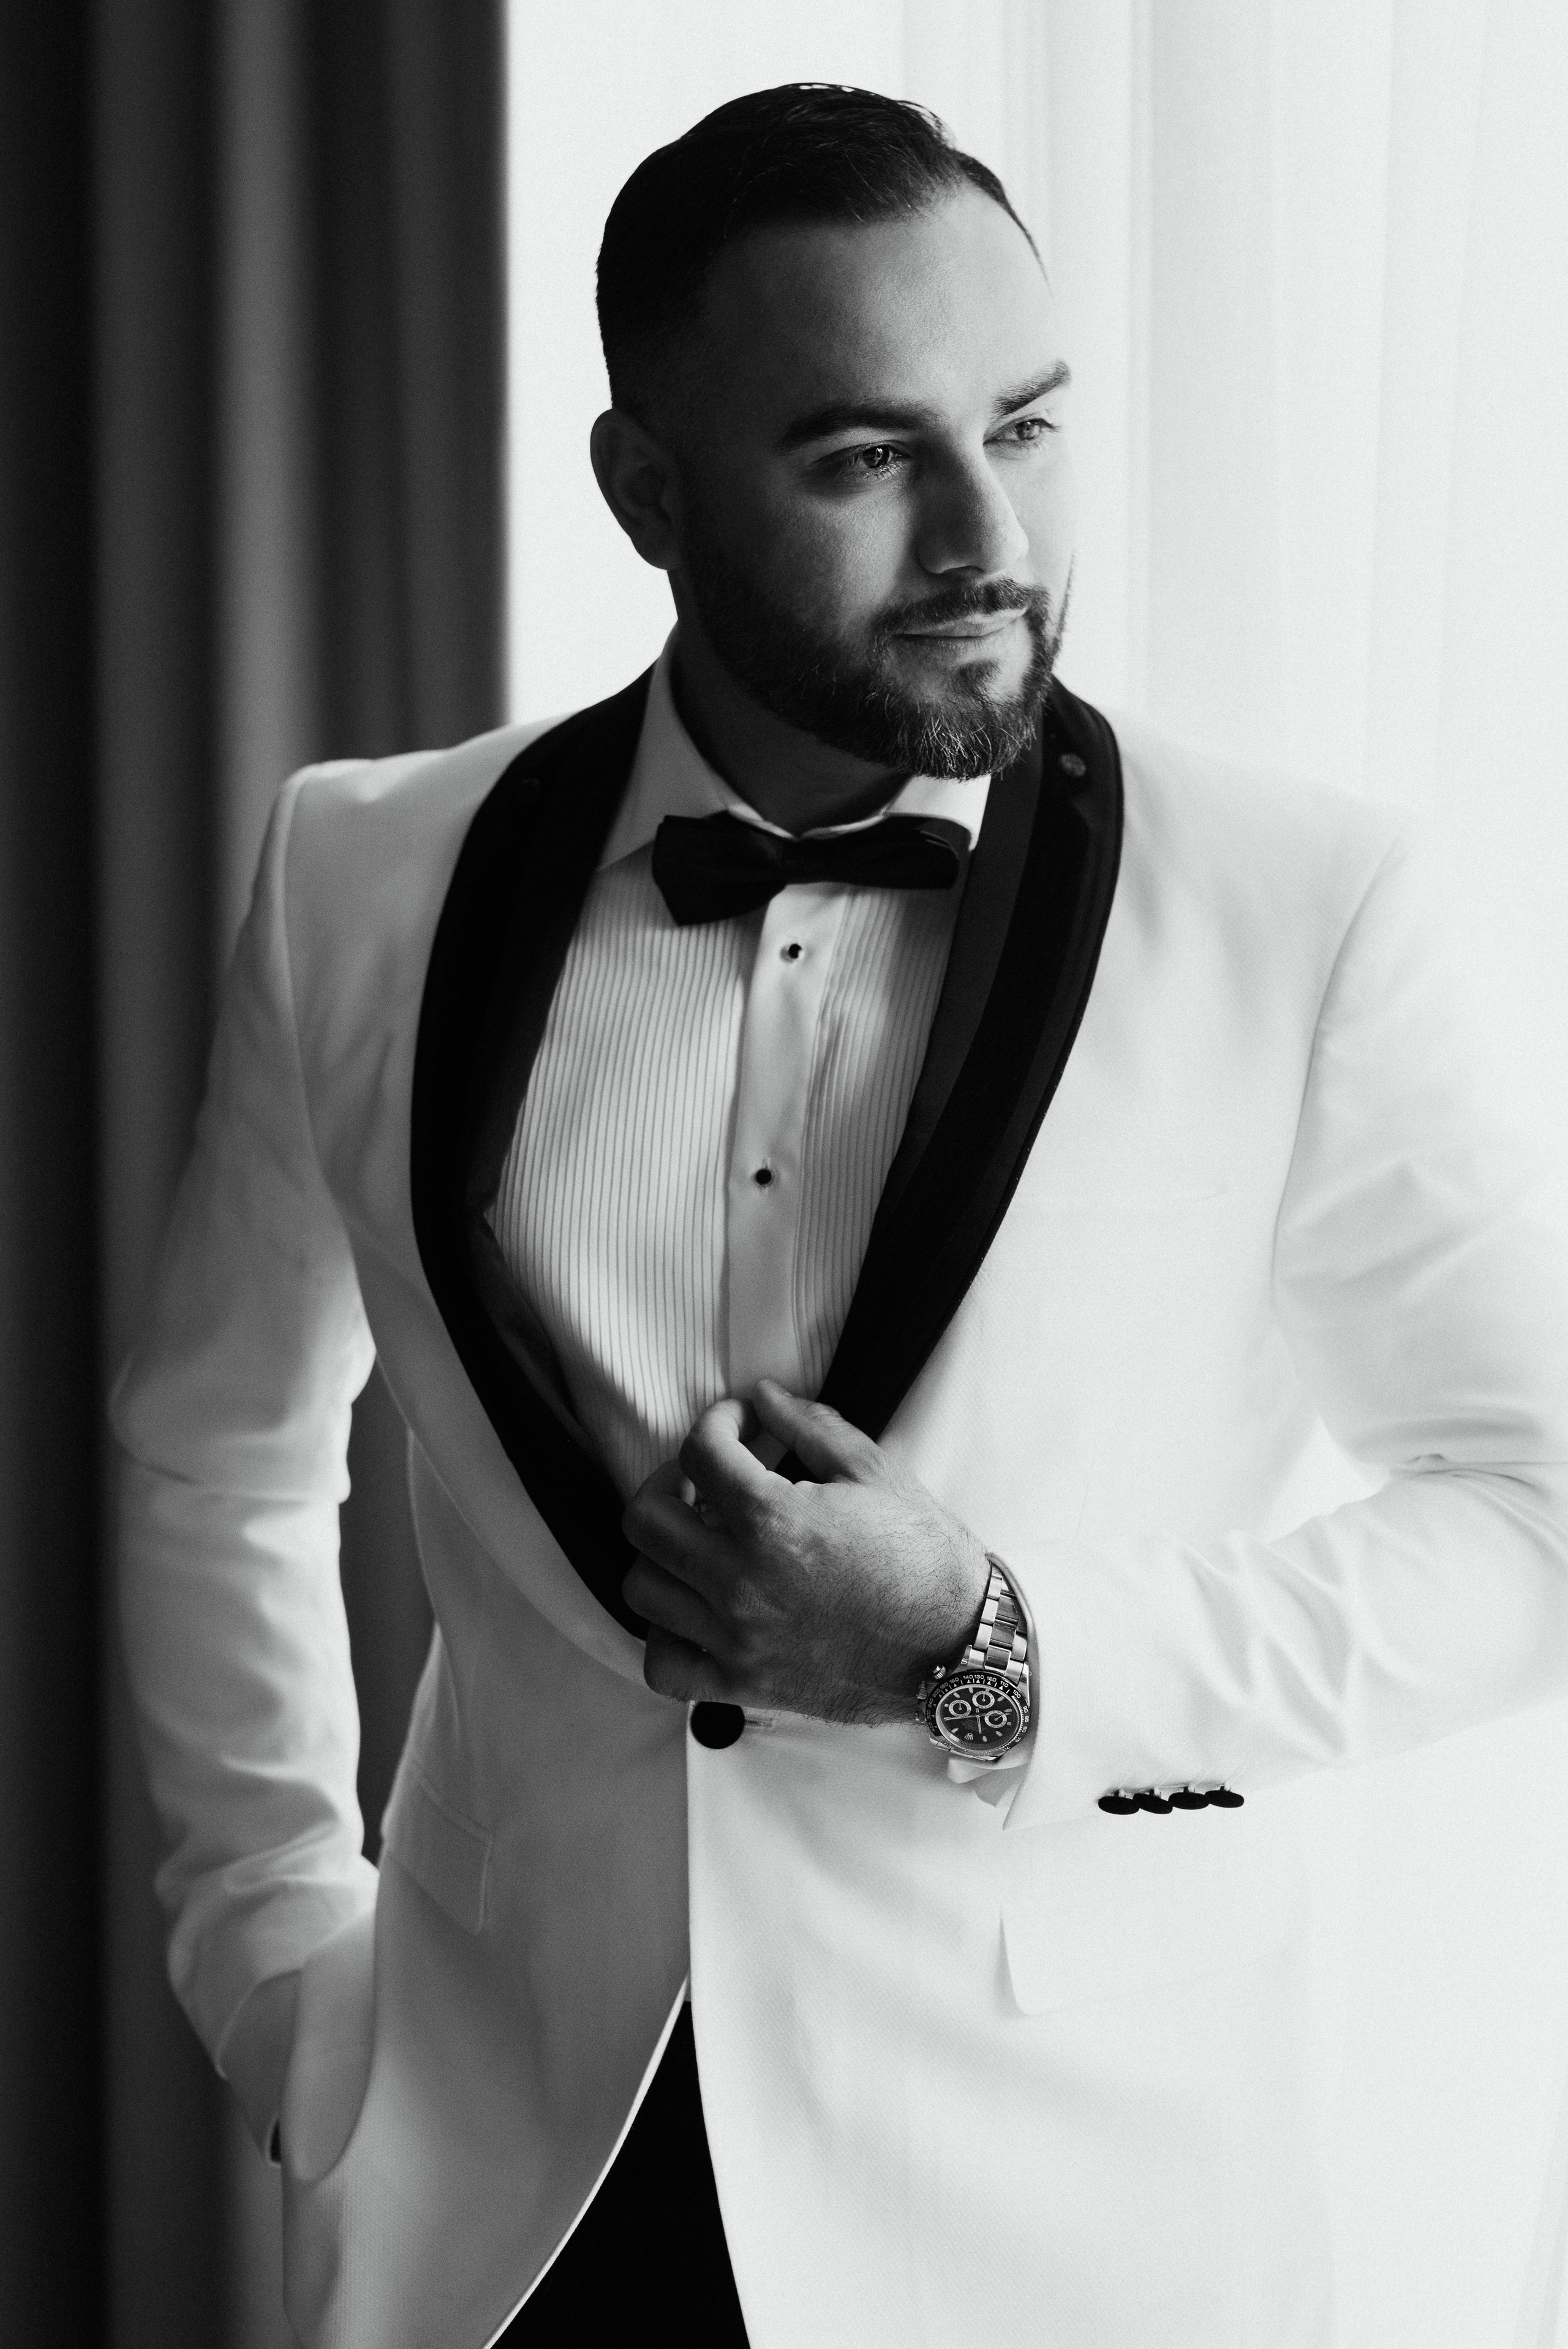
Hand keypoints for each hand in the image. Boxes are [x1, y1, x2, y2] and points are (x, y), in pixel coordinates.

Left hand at [621, 1378, 991, 1724]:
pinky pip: (664, 1664)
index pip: (700, 1451)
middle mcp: (740, 1581)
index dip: (717, 1421)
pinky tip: (693, 1608)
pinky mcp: (743, 1683)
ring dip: (661, 1553)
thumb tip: (764, 1396)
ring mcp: (736, 1637)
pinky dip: (664, 1634)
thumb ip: (810, 1425)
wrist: (959, 1645)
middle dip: (669, 1481)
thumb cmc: (925, 1558)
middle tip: (705, 1475)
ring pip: (642, 1588)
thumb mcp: (876, 1472)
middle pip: (646, 1519)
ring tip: (698, 1538)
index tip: (739, 1422)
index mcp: (772, 1521)